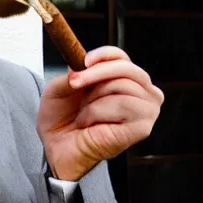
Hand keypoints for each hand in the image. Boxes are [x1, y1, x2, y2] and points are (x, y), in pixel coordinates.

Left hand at [38, 46, 163, 180]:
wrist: (57, 147)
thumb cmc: (62, 119)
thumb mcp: (60, 88)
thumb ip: (73, 72)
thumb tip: (82, 63)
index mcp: (121, 79)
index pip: (121, 57)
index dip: (103, 55)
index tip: (83, 60)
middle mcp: (139, 92)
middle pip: (126, 68)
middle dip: (96, 73)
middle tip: (74, 83)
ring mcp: (145, 109)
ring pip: (123, 85)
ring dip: (94, 100)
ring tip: (85, 115)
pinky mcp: (143, 127)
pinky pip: (123, 104)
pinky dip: (99, 112)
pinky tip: (91, 124)